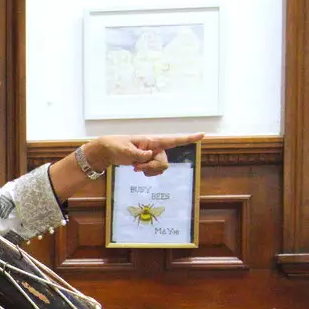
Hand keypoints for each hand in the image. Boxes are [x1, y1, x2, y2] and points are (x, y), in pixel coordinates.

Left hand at [86, 133, 205, 176]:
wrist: (107, 152)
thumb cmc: (114, 146)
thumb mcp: (124, 150)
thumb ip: (138, 154)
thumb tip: (150, 155)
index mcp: (152, 141)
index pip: (172, 140)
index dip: (188, 138)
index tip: (202, 135)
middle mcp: (155, 147)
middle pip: (164, 163)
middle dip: (151, 168)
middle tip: (136, 167)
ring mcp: (152, 155)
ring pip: (160, 169)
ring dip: (148, 171)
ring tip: (135, 167)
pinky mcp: (148, 162)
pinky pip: (155, 172)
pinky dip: (147, 173)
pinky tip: (138, 170)